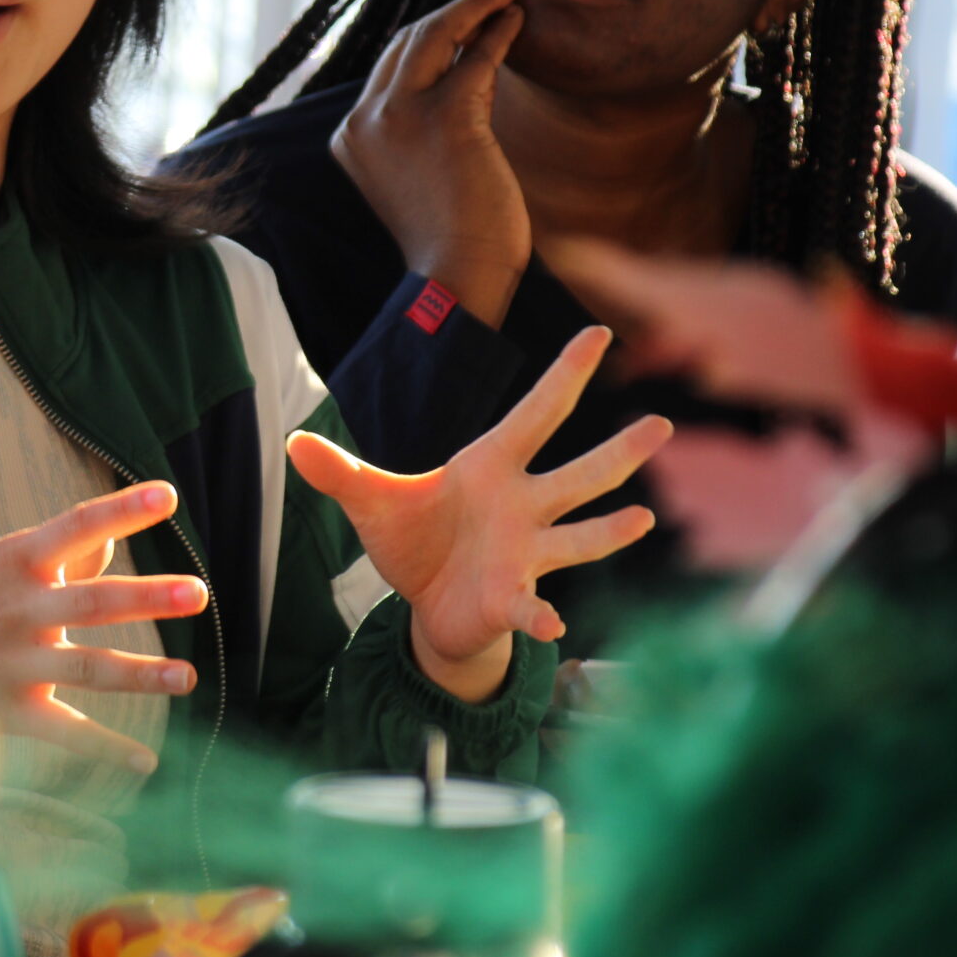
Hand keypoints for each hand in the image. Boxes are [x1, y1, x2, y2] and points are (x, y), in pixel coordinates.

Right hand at [0, 481, 210, 773]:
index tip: (166, 497)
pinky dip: (104, 748)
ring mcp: (19, 662)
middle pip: (92, 602)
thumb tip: (112, 535)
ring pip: (87, 668)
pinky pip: (64, 732)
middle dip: (146, 598)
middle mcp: (23, 609)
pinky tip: (145, 760)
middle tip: (196, 594)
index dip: (122, 510)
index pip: (77, 526)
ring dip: (140, 674)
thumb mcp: (8, 557)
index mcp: (21, 561)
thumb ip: (66, 549)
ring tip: (188, 677)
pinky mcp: (14, 709)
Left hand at [287, 328, 669, 701]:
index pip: (537, 412)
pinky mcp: (511, 598)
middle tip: (663, 423)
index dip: (564, 373)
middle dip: (619, 451)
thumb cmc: (413, 540)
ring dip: (610, 530)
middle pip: (578, 473)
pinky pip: (531, 604)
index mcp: (490, 467)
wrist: (423, 605)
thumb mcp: (372, 501)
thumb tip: (293, 443)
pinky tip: (553, 625)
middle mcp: (521, 505)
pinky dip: (539, 614)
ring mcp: (525, 552)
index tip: (597, 332)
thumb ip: (340, 471)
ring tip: (643, 516)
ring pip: (578, 536)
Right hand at [329, 0, 531, 326]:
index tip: (459, 21)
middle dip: (450, 12)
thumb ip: (416, 132)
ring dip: (475, 7)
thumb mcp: (414, 175)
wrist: (459, 272)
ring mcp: (400, 114)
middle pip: (406, 42)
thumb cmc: (449, 237)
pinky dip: (498, 33)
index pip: (386, 68)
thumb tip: (459, 78)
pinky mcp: (445, 114)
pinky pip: (475, 58)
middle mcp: (365, 118)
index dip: (426, 38)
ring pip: (436, 36)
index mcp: (351, 136)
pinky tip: (516, 20)